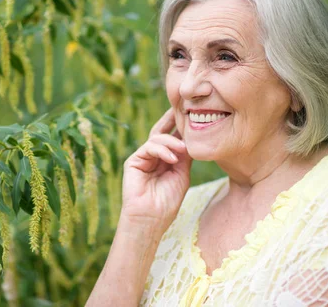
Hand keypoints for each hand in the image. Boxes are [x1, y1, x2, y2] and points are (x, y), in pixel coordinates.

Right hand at [120, 108, 192, 233]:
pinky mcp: (133, 161)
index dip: (181, 126)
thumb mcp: (182, 174)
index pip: (172, 137)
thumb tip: (193, 137)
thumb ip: (185, 156)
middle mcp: (153, 155)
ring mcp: (142, 157)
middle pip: (161, 131)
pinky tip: (172, 158)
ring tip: (184, 149)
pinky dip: (162, 150)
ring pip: (156, 138)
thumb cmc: (167, 201)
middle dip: (171, 119)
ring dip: (172, 141)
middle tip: (183, 108)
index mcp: (165, 158)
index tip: (194, 114)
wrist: (152, 219)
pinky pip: (148, 147)